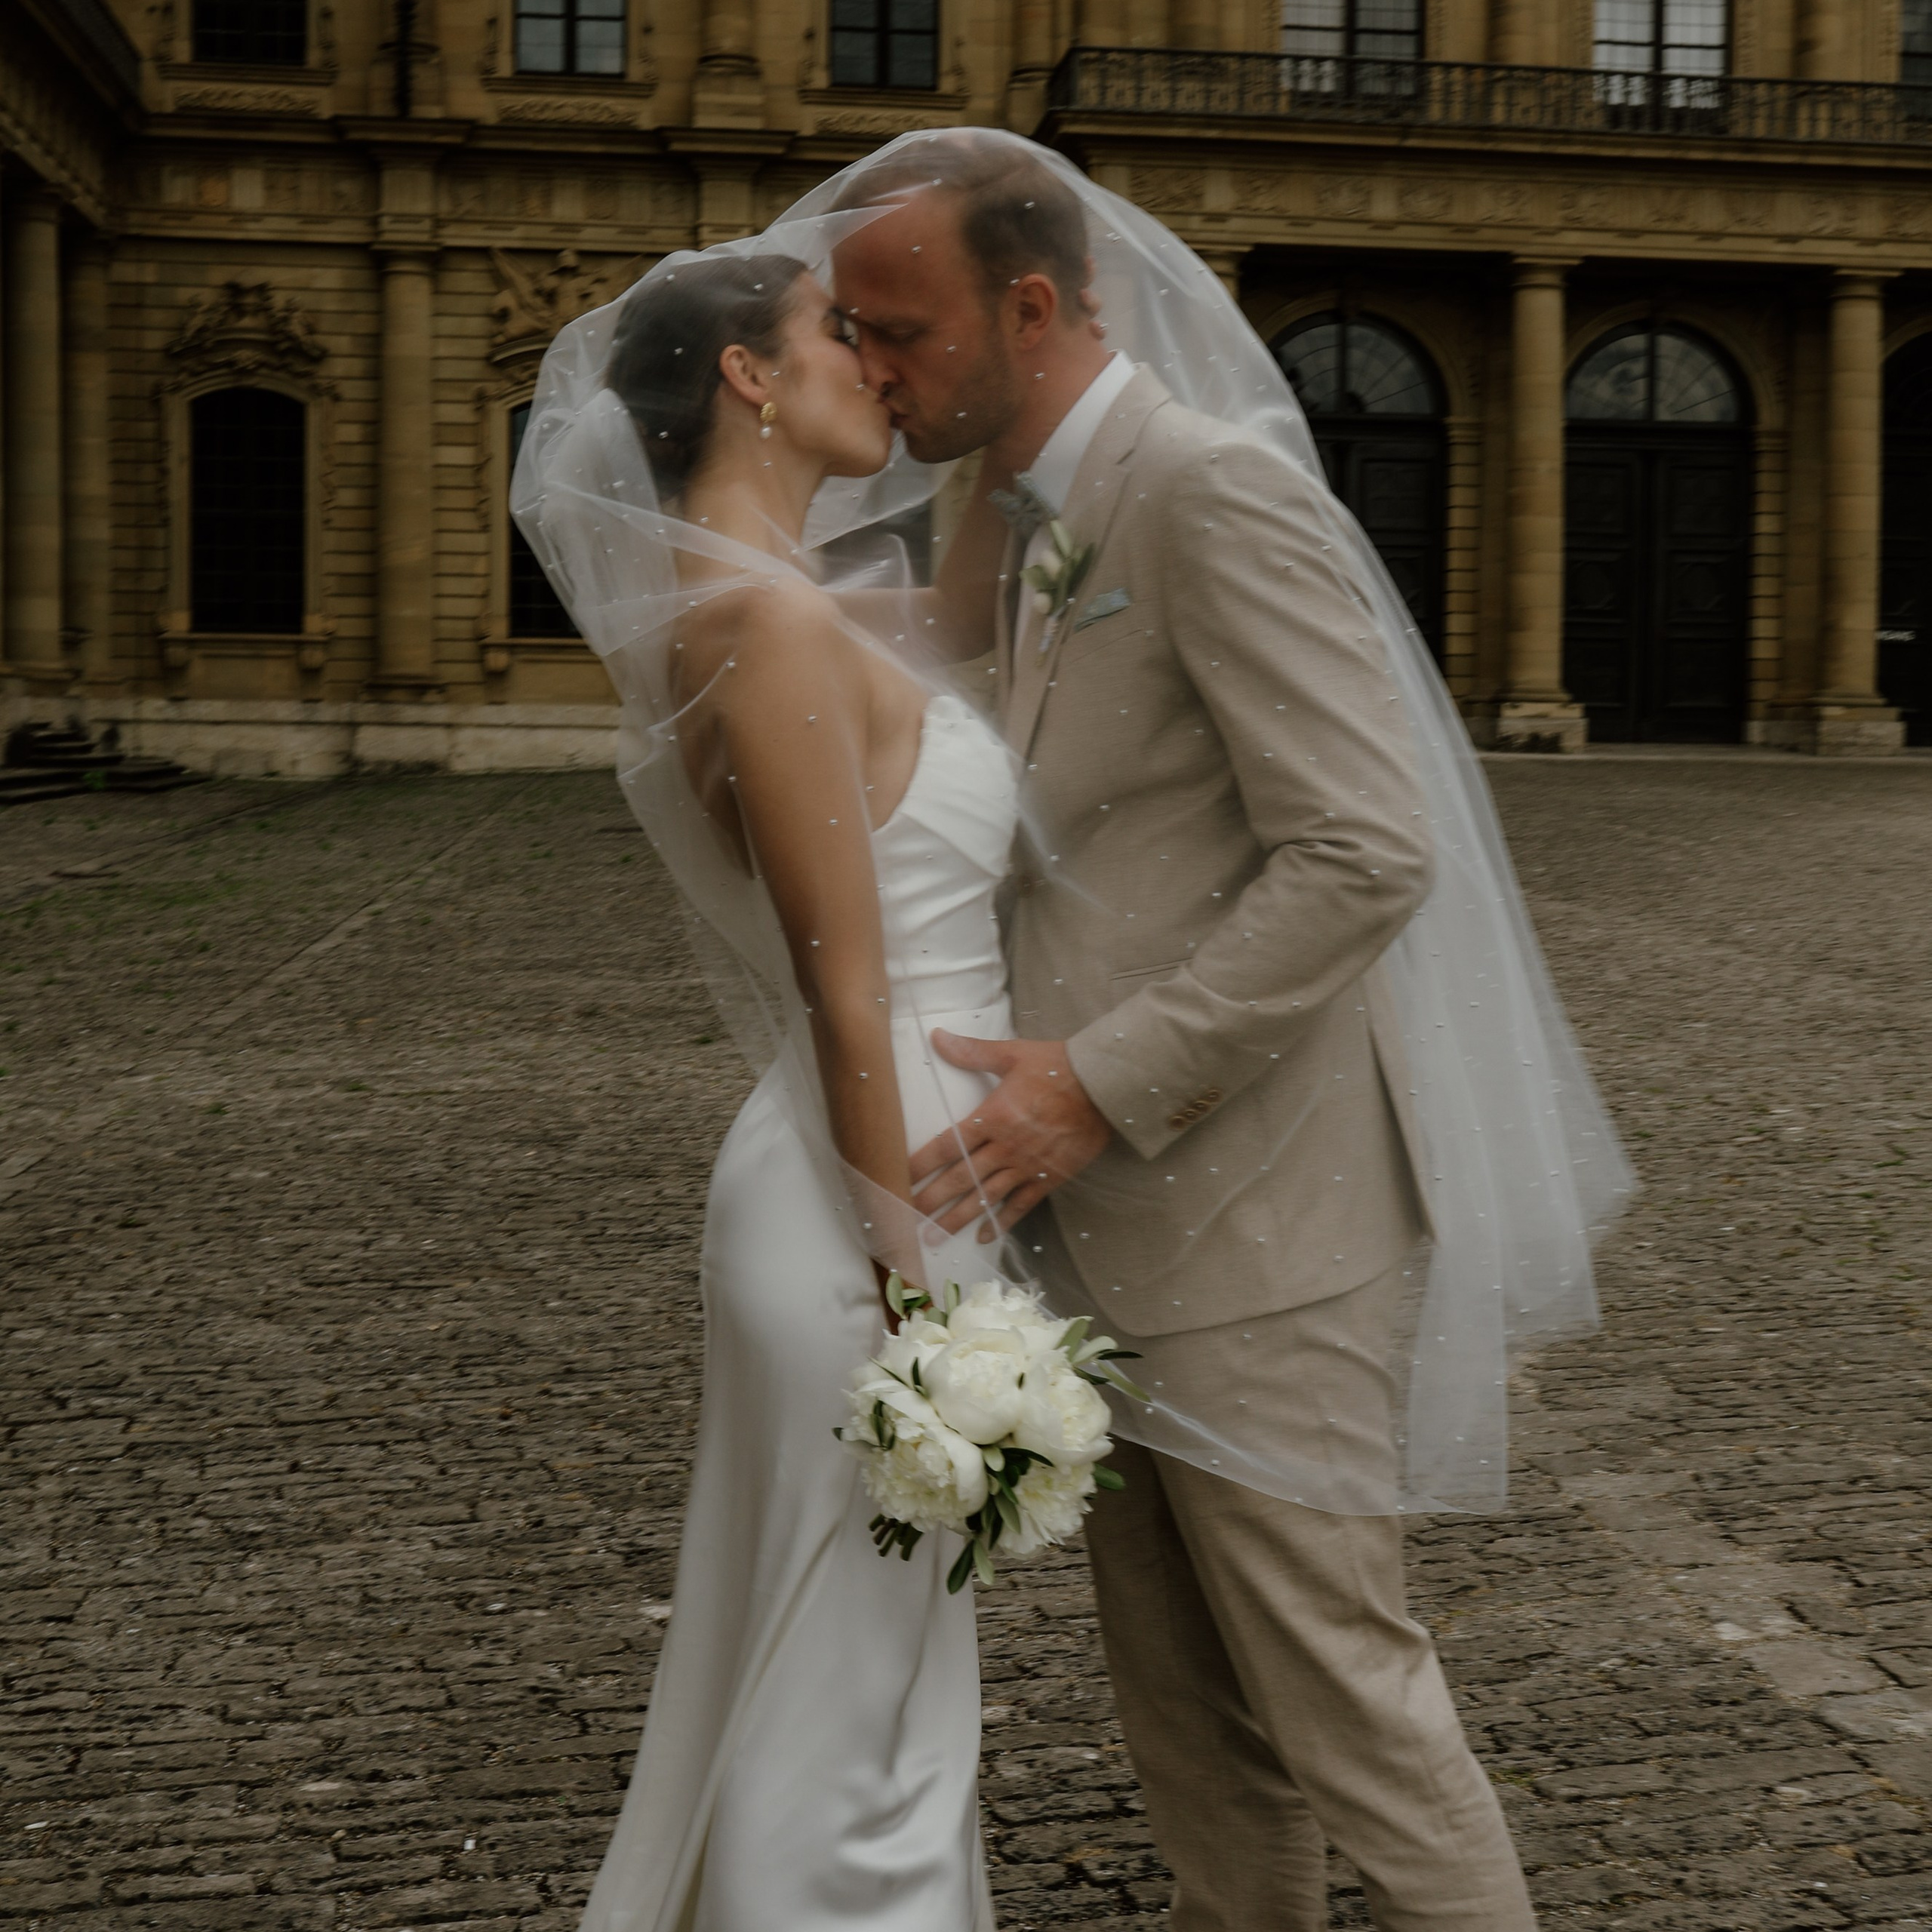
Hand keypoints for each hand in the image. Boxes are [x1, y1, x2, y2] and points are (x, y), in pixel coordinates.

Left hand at [908, 1033, 1112, 1239]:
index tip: (898, 1178)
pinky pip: (1021, 1205)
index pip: (946, 1145)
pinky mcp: (1050, 1177)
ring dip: (958, 1218)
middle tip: (907, 1218)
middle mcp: (1006, 1146)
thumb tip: (937, 1036)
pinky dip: (1002, 1222)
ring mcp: (1028, 1165)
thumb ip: (971, 1052)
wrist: (1105, 1086)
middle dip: (931, 1200)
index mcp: (992, 1116)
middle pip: (961, 1178)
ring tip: (934, 1237)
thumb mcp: (1012, 1054)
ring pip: (986, 1197)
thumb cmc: (1058, 1067)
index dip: (920, 1164)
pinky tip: (984, 1237)